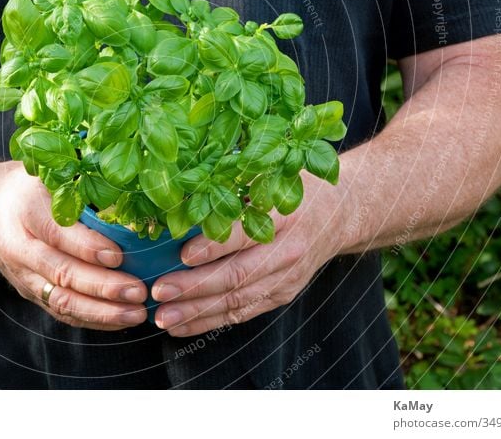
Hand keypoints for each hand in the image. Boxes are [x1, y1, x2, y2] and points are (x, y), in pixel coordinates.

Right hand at [0, 162, 147, 329]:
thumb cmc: (24, 187)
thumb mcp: (45, 173)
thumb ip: (77, 179)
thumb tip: (126, 185)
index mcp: (27, 212)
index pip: (57, 234)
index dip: (87, 247)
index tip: (118, 255)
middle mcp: (22, 249)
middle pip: (62, 274)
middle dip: (103, 287)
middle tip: (138, 290)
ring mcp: (26, 276)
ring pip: (62, 301)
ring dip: (102, 312)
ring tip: (136, 313)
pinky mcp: (31, 293)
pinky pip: (62, 312)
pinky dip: (93, 320)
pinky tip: (122, 319)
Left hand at [150, 175, 348, 336]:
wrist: (340, 214)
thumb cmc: (294, 188)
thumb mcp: (270, 176)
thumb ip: (233, 185)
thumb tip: (181, 192)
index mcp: (282, 214)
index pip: (245, 233)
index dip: (214, 245)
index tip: (183, 253)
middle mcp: (286, 250)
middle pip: (238, 274)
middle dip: (195, 286)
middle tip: (160, 291)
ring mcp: (285, 277)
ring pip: (237, 300)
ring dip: (197, 312)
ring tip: (163, 316)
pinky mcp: (281, 294)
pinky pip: (242, 313)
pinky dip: (210, 322)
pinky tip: (181, 325)